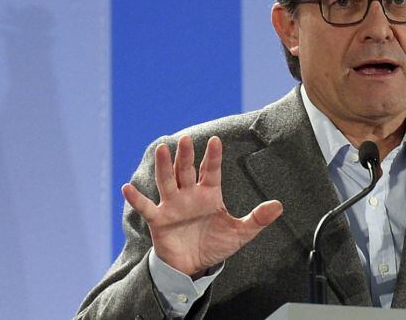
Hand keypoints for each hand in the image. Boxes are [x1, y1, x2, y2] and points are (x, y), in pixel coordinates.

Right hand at [122, 135, 282, 276]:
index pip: (210, 170)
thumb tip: (279, 206)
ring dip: (164, 167)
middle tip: (185, 139)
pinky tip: (127, 187)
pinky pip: (146, 208)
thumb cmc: (215, 244)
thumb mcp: (240, 233)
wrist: (194, 266)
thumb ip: (258, 219)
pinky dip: (136, 198)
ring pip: (167, 182)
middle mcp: (189, 195)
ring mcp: (172, 205)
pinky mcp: (159, 220)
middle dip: (185, 156)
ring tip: (161, 149)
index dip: (212, 156)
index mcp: (209, 194)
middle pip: (186, 170)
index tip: (216, 140)